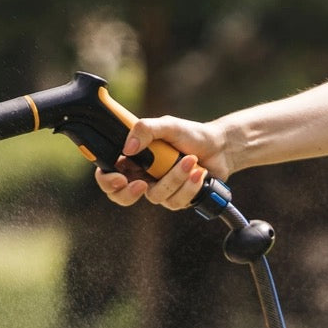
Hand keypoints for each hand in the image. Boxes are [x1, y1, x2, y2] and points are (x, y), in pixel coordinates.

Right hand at [95, 116, 226, 209]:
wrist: (220, 148)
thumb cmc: (191, 134)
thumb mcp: (167, 125)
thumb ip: (145, 130)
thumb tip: (127, 148)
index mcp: (133, 157)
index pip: (108, 173)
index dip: (107, 181)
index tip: (120, 178)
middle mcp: (142, 175)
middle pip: (121, 196)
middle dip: (129, 194)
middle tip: (143, 184)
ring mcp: (159, 189)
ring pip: (155, 196)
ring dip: (175, 179)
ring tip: (191, 161)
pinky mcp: (176, 199)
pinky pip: (175, 201)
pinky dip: (189, 186)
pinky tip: (199, 173)